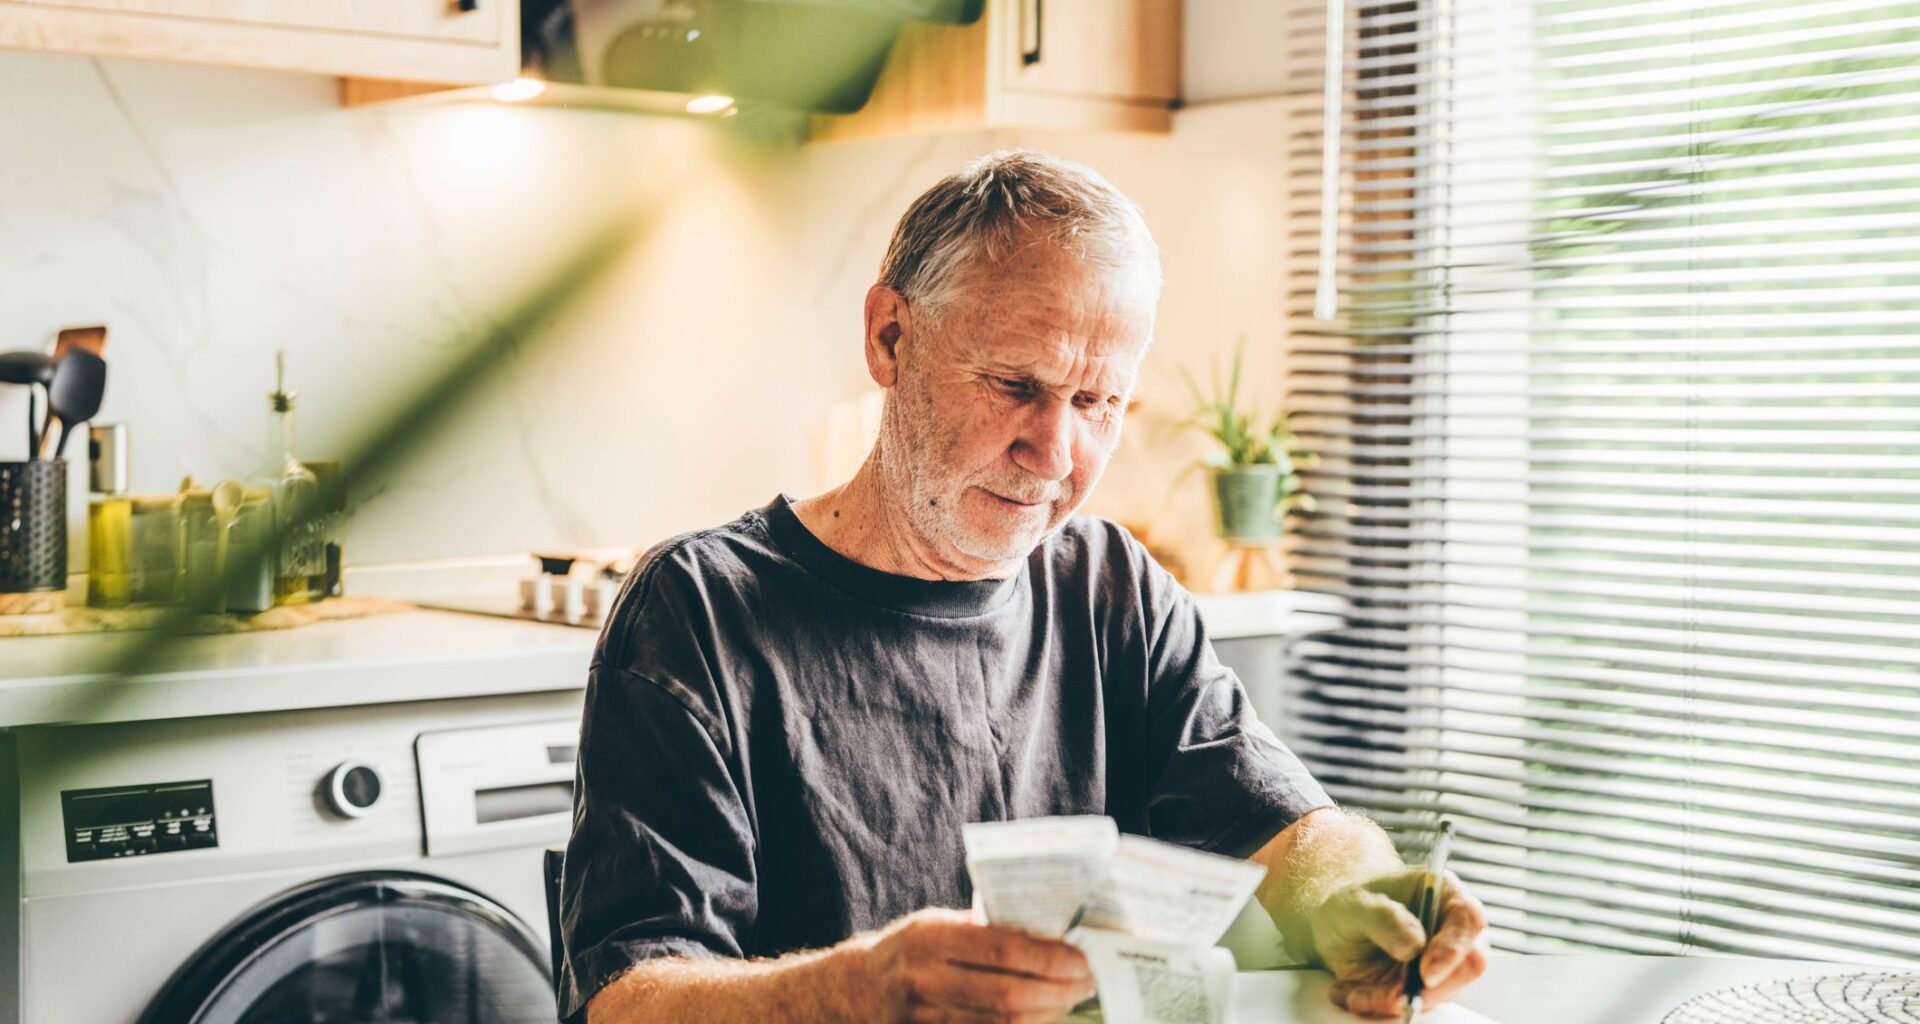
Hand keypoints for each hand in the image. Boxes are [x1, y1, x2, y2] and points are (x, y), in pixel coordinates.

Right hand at [859, 907, 1095, 1023]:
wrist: (856, 992)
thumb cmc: (908, 950)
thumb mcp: (936, 924)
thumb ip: (982, 928)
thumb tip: (1048, 930)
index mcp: (930, 938)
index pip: (1001, 949)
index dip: (1048, 958)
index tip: (1080, 958)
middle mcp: (926, 979)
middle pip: (1007, 994)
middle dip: (1057, 991)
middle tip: (1087, 982)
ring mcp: (926, 1017)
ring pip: (1002, 1023)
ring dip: (1047, 1013)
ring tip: (1072, 998)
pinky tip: (1043, 1017)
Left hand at [1308, 869, 1487, 1018]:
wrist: (1335, 927)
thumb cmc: (1352, 905)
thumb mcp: (1355, 905)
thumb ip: (1383, 918)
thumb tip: (1414, 944)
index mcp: (1442, 893)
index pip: (1468, 919)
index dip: (1454, 948)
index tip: (1427, 973)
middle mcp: (1450, 929)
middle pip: (1470, 963)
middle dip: (1434, 987)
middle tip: (1396, 995)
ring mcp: (1443, 962)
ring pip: (1442, 992)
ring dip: (1399, 998)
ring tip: (1360, 991)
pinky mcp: (1427, 987)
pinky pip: (1415, 1005)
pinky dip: (1384, 1005)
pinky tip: (1357, 993)